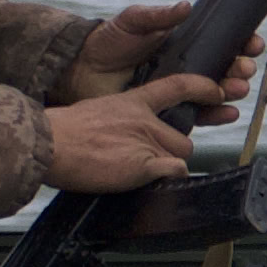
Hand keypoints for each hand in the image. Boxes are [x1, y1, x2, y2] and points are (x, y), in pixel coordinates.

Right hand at [39, 72, 233, 193]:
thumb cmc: (61, 134)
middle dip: (172, 150)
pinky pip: (175, 171)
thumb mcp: (95, 113)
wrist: (48, 144)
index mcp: (131, 101)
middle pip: (184, 137)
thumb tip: (127, 137)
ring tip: (136, 170)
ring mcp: (147, 141)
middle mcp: (145, 119)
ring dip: (167, 165)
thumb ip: (120, 121)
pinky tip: (147, 180)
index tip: (218, 92)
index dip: (203, 88)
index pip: (177, 86)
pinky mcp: (146, 163)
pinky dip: (167, 178)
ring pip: (181, 155)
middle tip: (145, 158)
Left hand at [60, 2, 252, 103]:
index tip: (251, 43)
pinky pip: (203, 115)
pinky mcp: (173, 111)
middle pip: (229, 68)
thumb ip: (159, 15)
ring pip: (221, 92)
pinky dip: (219, 115)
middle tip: (241, 68)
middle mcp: (191, 67)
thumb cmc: (107, 42)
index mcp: (188, 43)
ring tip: (235, 89)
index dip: (243, 42)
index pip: (225, 42)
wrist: (81, 71)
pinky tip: (228, 112)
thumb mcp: (133, 21)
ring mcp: (183, 90)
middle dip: (242, 69)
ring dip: (235, 91)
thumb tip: (186, 6)